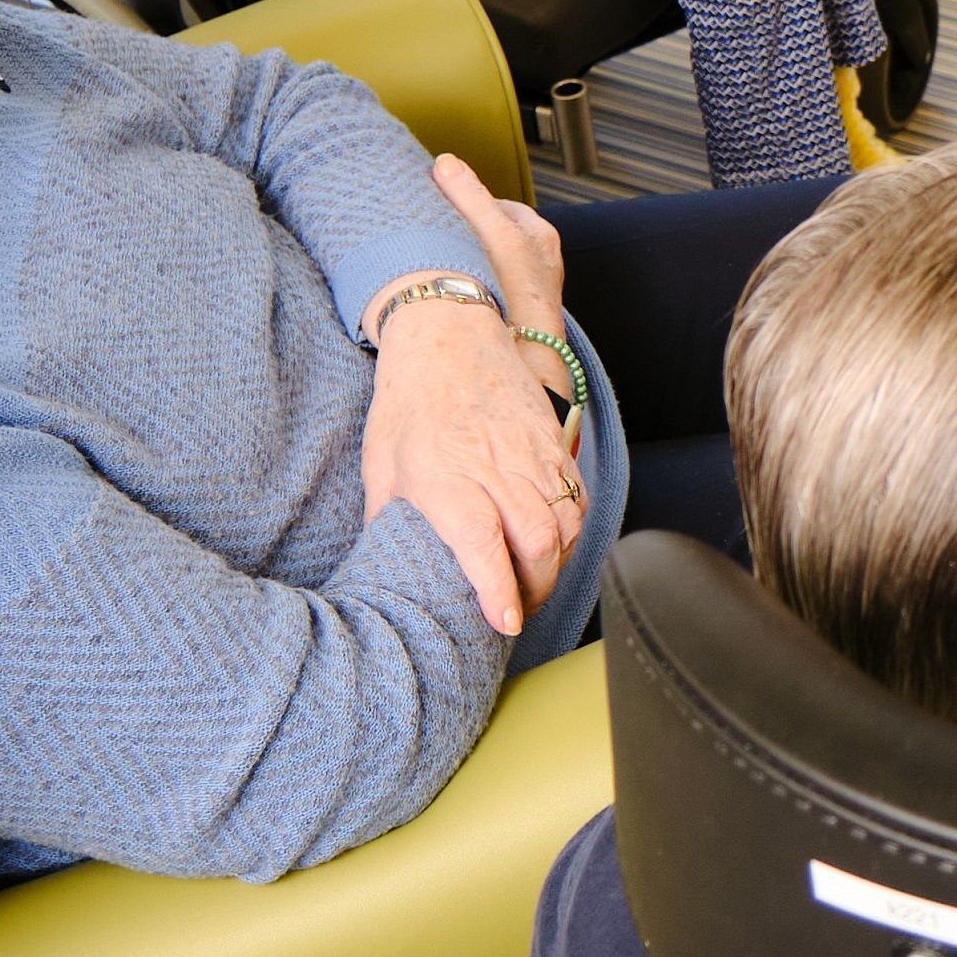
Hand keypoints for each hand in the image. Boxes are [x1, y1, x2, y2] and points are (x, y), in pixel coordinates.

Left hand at [360, 308, 580, 636]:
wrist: (449, 333)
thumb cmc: (408, 401)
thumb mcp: (380, 463)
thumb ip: (388, 521)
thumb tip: (387, 575)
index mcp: (443, 472)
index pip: (481, 541)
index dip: (497, 588)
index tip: (506, 623)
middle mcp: (493, 464)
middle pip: (537, 539)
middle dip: (537, 588)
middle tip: (519, 611)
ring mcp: (530, 451)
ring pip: (565, 522)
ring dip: (557, 564)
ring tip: (535, 583)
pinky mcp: (553, 442)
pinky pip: (577, 497)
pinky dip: (571, 531)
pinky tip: (552, 545)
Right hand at [432, 151, 572, 333]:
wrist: (527, 352)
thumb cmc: (518, 289)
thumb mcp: (493, 231)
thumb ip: (469, 196)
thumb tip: (446, 162)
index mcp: (539, 234)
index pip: (498, 206)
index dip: (467, 204)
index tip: (441, 207)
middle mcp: (539, 260)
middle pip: (494, 235)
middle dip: (466, 233)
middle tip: (436, 235)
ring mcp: (527, 288)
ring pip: (491, 263)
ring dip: (467, 261)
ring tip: (441, 264)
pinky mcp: (515, 313)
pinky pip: (489, 288)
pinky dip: (472, 285)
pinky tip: (455, 292)